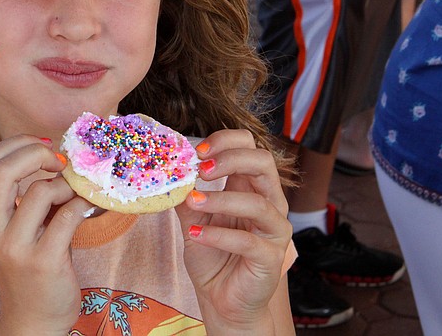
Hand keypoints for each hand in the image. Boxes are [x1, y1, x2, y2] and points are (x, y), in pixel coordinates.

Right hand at [0, 135, 93, 334]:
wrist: (32, 321)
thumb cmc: (30, 268)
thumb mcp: (18, 229)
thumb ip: (25, 196)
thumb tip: (57, 156)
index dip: (19, 144)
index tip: (45, 149)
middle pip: (3, 169)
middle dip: (36, 153)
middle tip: (61, 162)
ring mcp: (16, 247)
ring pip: (40, 191)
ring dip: (67, 185)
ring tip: (75, 195)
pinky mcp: (43, 262)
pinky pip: (67, 216)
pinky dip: (83, 204)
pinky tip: (89, 207)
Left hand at [175, 130, 291, 333]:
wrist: (222, 300)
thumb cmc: (213, 256)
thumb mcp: (194, 218)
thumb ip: (186, 194)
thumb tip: (167, 170)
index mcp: (251, 187)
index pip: (250, 148)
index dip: (226, 142)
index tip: (197, 152)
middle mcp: (269, 203)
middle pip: (264, 163)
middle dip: (231, 159)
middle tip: (201, 168)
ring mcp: (274, 230)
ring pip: (258, 202)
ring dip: (222, 199)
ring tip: (194, 203)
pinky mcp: (271, 257)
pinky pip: (248, 241)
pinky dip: (219, 235)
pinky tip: (197, 235)